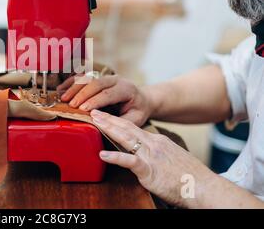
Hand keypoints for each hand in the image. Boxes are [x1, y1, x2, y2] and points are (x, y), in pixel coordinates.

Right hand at [58, 74, 151, 126]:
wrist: (141, 99)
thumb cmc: (137, 110)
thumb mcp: (136, 119)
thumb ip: (121, 122)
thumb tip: (103, 125)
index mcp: (126, 89)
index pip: (108, 93)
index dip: (95, 100)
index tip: (83, 109)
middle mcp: (115, 80)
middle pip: (96, 83)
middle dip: (82, 94)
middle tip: (71, 105)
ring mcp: (105, 77)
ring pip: (87, 78)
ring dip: (74, 87)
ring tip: (63, 98)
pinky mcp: (97, 78)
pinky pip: (82, 77)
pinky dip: (71, 83)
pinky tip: (61, 89)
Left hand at [90, 110, 215, 207]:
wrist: (205, 188)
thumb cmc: (190, 178)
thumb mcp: (172, 158)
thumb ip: (158, 153)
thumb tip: (147, 154)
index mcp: (158, 141)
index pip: (133, 127)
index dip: (117, 120)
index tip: (104, 115)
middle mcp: (154, 144)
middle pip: (127, 127)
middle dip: (108, 118)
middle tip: (92, 111)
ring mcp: (151, 156)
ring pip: (126, 138)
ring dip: (108, 128)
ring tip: (94, 122)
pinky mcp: (150, 170)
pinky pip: (129, 161)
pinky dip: (115, 157)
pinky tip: (102, 154)